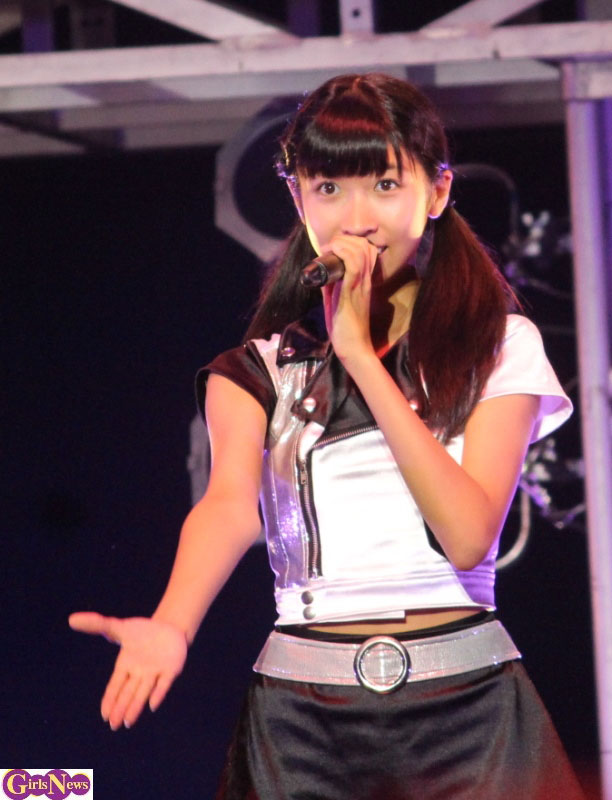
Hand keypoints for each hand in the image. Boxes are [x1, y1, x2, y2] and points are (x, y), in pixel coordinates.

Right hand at [68, 612, 187, 729]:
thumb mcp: (118, 627)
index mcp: (125, 666)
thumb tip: (71, 619)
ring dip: (135, 707)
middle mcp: (139, 673)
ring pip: (143, 692)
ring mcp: (155, 672)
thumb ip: (97, 624)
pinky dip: (158, 692)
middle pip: (128, 693)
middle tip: (114, 725)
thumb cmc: (141, 632)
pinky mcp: (171, 669)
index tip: (104, 715)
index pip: (115, 686)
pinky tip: (152, 705)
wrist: (169, 628)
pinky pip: (164, 682)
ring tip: (127, 722)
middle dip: (120, 708)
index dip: (110, 699)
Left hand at [320, 235, 378, 362]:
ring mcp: (361, 285)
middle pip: (364, 246)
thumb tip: (320, 274)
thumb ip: (331, 287)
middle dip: (345, 238)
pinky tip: (332, 252)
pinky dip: (342, 252)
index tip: (333, 247)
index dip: (352, 242)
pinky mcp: (352, 292)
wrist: (353, 347)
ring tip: (329, 249)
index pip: (367, 251)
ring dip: (342, 243)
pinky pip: (353, 265)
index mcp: (364, 282)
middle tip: (329, 247)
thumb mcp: (336, 301)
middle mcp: (366, 280)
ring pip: (360, 251)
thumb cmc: (345, 328)